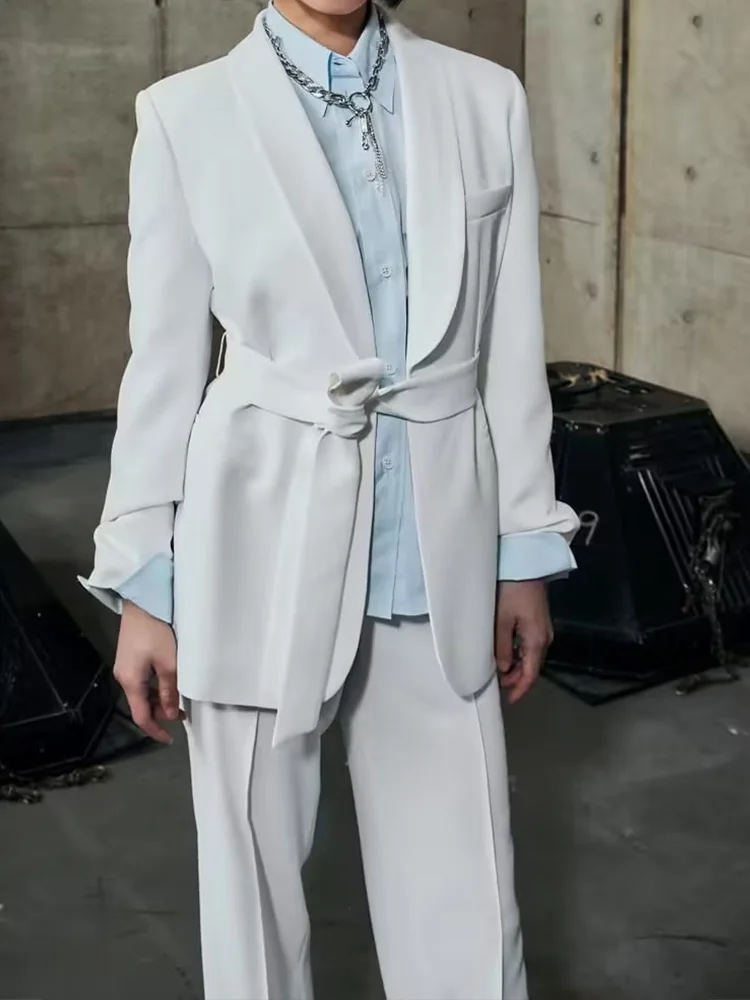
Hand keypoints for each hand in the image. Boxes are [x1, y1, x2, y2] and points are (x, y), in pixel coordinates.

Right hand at [113, 601, 180, 743]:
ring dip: (159, 699)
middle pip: (141, 705)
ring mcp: (125, 667)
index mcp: (131, 682)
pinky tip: (169, 682)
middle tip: (183, 712)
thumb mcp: (169, 663)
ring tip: (180, 699)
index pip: (141, 716)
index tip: (169, 739)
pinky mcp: (129, 658)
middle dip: (161, 713)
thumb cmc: (156, 632)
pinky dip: (155, 687)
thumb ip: (170, 690)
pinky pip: (142, 681)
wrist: (141, 603)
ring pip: (142, 693)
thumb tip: (172, 714)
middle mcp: (123, 677)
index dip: (155, 730)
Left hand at [494, 579, 552, 703]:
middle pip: (532, 667)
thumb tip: (502, 669)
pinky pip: (530, 645)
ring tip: (499, 672)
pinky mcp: (539, 621)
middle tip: (498, 686)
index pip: (530, 674)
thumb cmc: (511, 591)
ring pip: (531, 657)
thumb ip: (501, 647)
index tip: (509, 700)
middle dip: (516, 679)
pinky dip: (519, 654)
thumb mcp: (501, 621)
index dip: (520, 689)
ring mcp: (543, 629)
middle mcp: (544, 638)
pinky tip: (506, 654)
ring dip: (516, 667)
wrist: (526, 565)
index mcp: (536, 641)